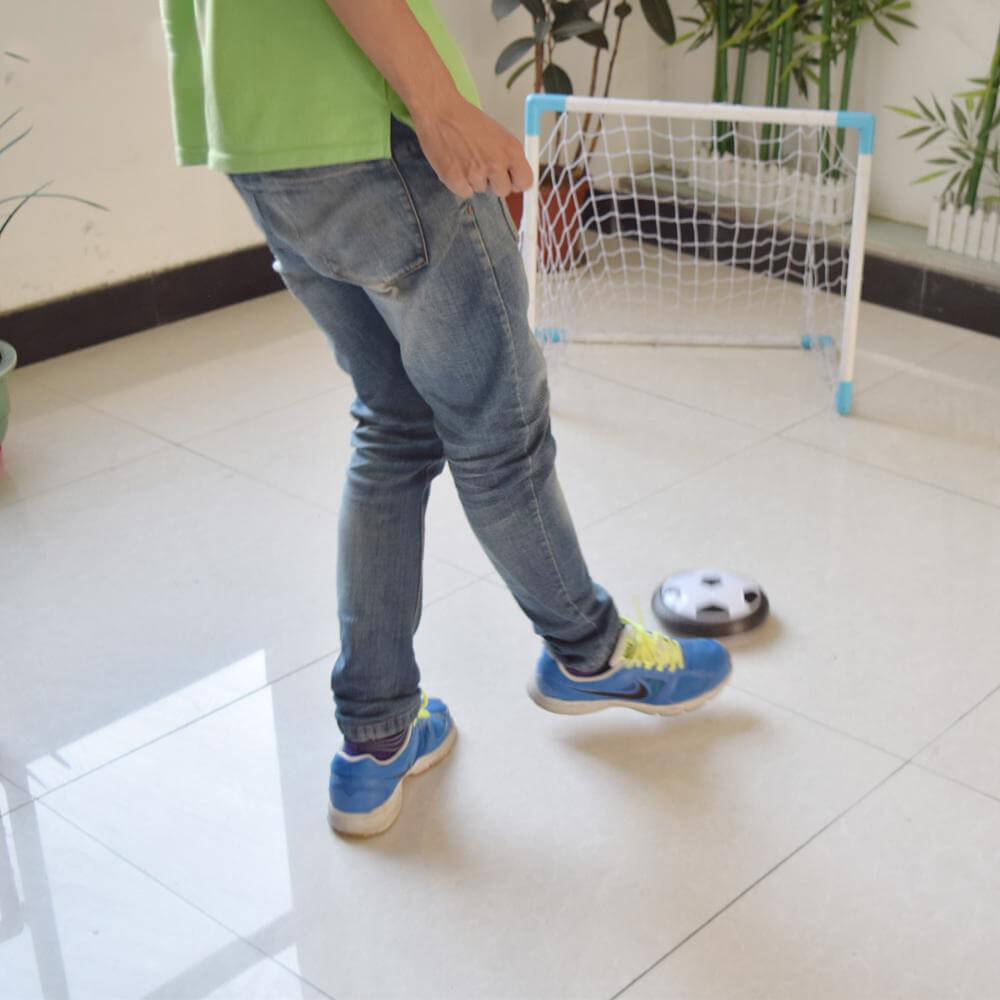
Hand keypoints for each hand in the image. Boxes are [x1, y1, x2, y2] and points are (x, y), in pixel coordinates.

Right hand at [410, 95, 533, 199]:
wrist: (440, 111)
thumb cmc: (467, 120)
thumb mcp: (499, 134)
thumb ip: (509, 157)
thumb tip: (516, 179)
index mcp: (511, 150)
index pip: (525, 182)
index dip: (517, 182)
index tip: (511, 180)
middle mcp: (496, 164)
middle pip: (503, 191)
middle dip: (494, 183)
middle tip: (482, 165)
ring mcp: (476, 174)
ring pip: (482, 190)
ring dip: (474, 179)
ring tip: (464, 157)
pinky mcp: (457, 181)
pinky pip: (465, 192)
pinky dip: (460, 183)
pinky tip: (455, 164)